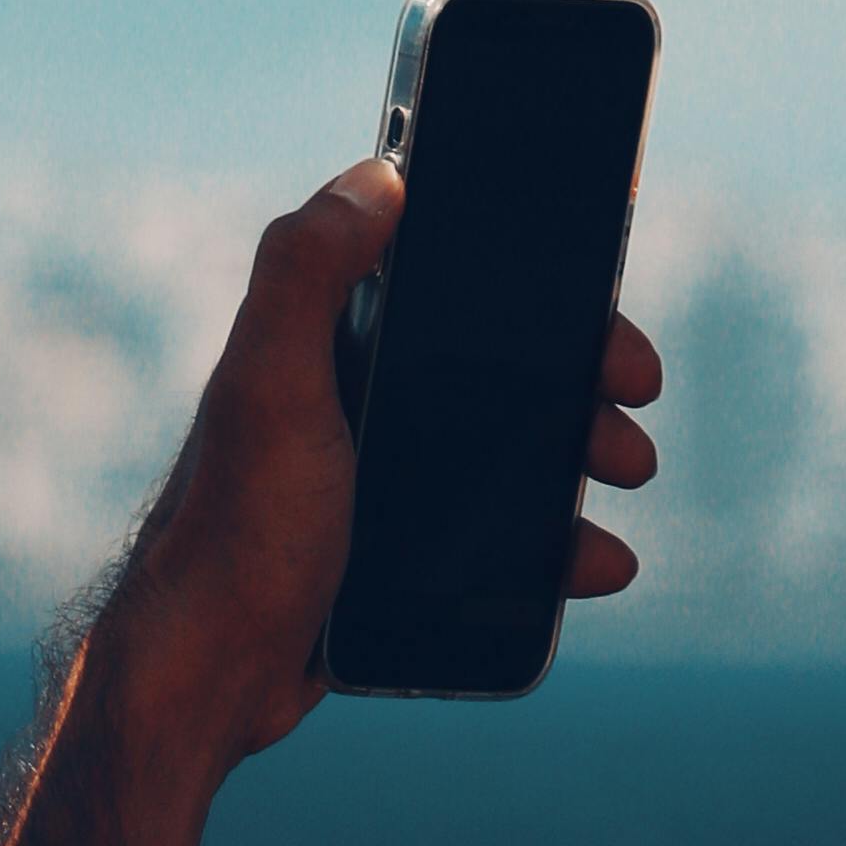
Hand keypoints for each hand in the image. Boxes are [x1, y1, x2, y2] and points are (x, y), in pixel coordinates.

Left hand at [103, 158, 663, 786]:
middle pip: (501, 363)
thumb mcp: (269, 382)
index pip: (454, 277)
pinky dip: (559, 541)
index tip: (601, 298)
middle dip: (580, 371)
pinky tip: (600, 561)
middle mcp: (363, 391)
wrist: (209, 673)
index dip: (533, 282)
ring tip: (627, 471)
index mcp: (337, 335)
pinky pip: (502, 534)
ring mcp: (386, 475)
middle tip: (635, 396)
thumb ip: (305, 270)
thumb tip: (381, 172)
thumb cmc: (234, 522)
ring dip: (583, 450)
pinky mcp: (401, 551)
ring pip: (513, 446)